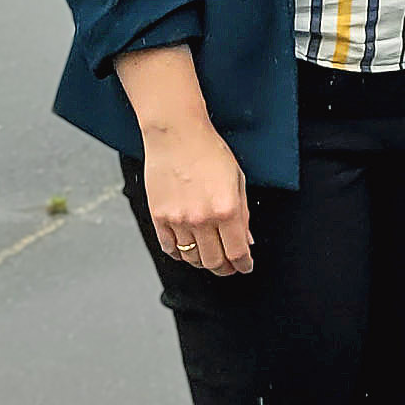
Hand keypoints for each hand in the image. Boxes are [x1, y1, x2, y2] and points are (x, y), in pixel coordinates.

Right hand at [141, 119, 253, 276]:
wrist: (176, 135)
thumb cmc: (210, 152)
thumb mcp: (238, 181)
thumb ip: (243, 215)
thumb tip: (246, 241)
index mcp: (227, 210)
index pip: (238, 252)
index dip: (244, 265)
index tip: (246, 267)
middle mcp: (201, 219)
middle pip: (214, 262)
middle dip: (225, 268)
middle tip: (230, 266)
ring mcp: (177, 220)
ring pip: (192, 258)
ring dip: (203, 262)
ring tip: (211, 256)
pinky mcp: (158, 217)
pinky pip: (169, 248)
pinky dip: (181, 253)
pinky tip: (188, 248)